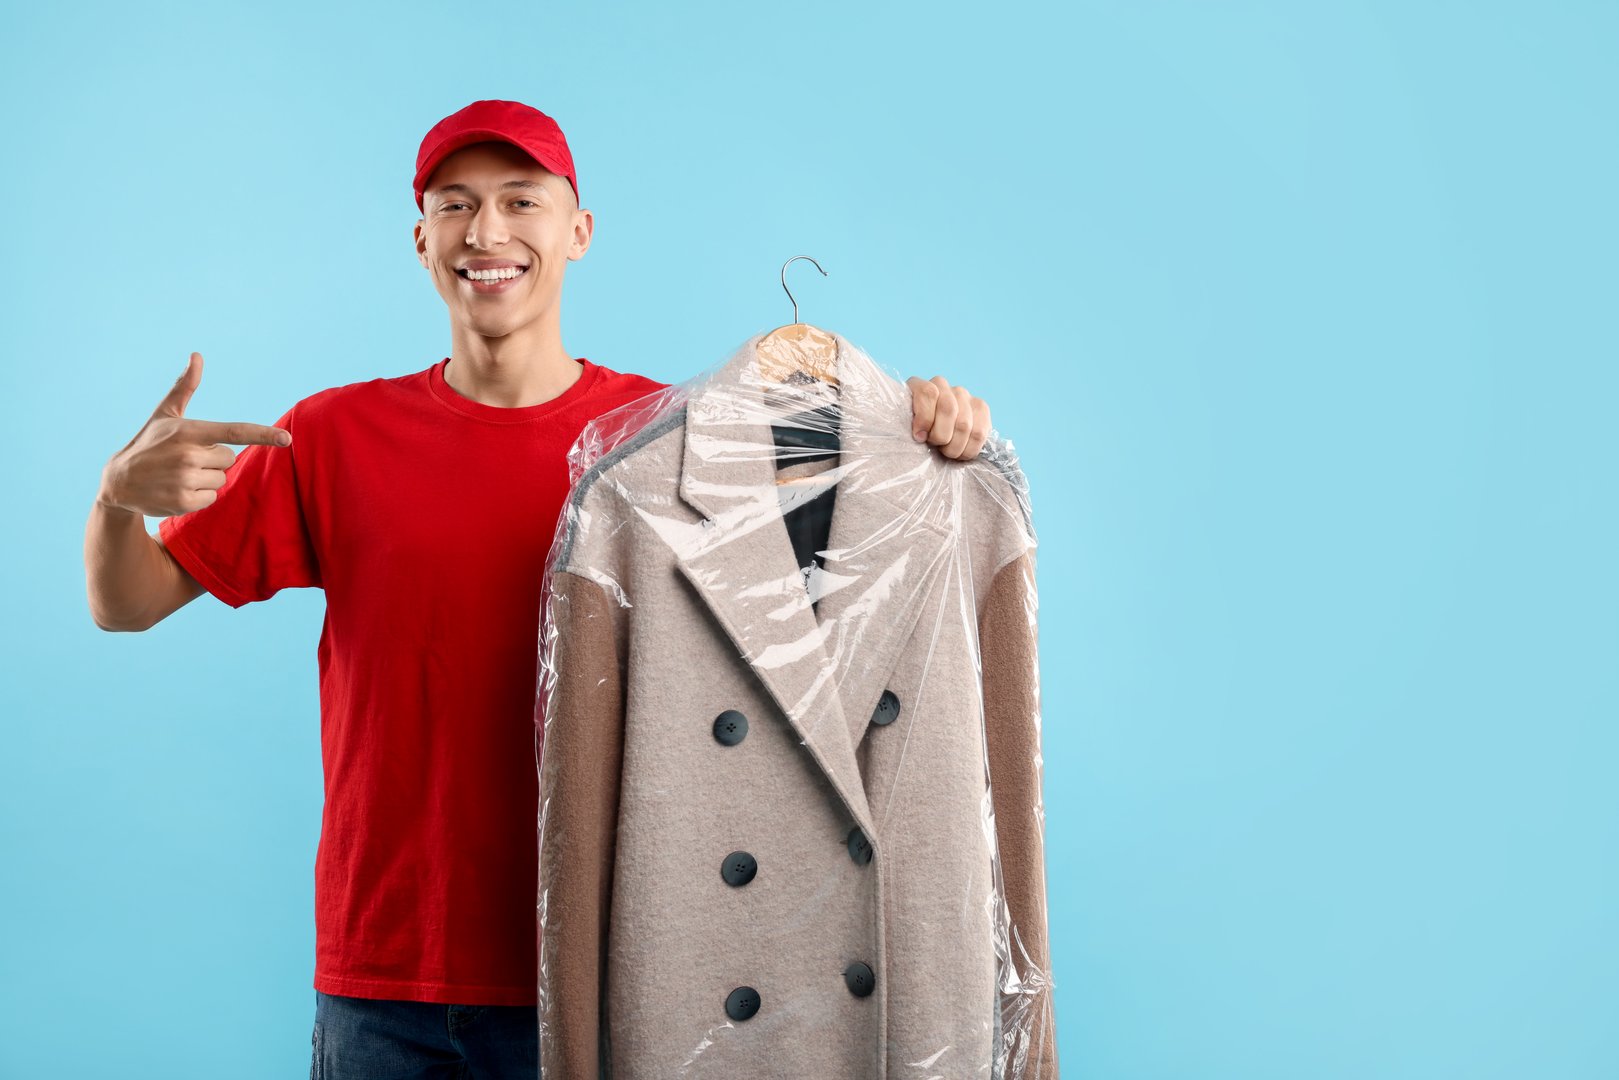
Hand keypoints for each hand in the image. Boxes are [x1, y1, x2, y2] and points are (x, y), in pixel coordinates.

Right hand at [97, 352, 290, 517]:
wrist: (118, 481)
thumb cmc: (149, 443)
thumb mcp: (165, 414)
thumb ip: (186, 387)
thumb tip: (197, 355)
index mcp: (189, 431)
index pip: (233, 432)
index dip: (262, 435)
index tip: (286, 439)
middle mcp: (187, 455)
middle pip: (230, 459)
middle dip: (213, 460)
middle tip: (185, 459)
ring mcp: (184, 480)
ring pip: (222, 480)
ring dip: (207, 479)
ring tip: (179, 474)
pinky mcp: (182, 502)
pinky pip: (211, 499)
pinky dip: (199, 497)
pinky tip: (177, 489)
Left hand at [906, 375, 990, 460]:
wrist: (935, 436)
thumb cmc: (917, 435)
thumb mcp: (906, 429)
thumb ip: (908, 427)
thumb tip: (920, 436)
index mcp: (919, 386)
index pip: (928, 393)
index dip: (925, 418)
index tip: (920, 437)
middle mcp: (943, 385)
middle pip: (948, 409)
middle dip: (941, 436)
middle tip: (936, 446)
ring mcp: (963, 395)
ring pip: (964, 424)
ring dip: (955, 446)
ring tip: (948, 452)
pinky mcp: (981, 408)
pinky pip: (980, 432)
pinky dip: (970, 448)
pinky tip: (962, 453)